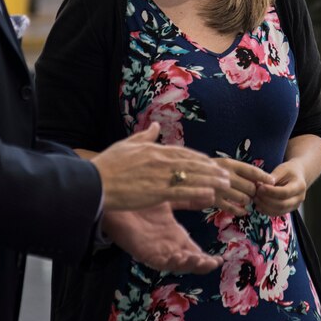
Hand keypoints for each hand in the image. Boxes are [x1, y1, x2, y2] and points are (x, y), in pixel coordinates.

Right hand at [90, 123, 229, 210]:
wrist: (93, 183)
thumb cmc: (107, 166)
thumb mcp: (126, 145)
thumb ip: (144, 137)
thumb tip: (155, 126)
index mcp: (154, 150)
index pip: (183, 153)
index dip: (200, 159)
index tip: (212, 163)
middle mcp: (160, 160)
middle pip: (192, 164)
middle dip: (211, 169)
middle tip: (226, 175)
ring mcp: (160, 176)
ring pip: (192, 176)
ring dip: (211, 180)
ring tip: (226, 184)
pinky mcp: (157, 192)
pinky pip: (183, 192)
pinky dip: (198, 192)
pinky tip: (211, 194)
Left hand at [102, 203, 221, 273]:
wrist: (115, 196)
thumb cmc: (139, 196)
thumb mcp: (171, 197)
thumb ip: (190, 197)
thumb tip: (211, 192)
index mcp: (173, 235)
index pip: (193, 250)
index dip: (206, 257)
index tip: (221, 258)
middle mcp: (166, 245)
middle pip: (188, 261)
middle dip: (201, 265)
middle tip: (214, 263)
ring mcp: (155, 249)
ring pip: (175, 264)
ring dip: (190, 265)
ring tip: (202, 261)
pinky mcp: (142, 250)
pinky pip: (159, 261)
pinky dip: (171, 262)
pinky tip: (181, 256)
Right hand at [212, 157, 276, 215]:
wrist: (186, 175)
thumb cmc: (210, 169)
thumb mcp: (224, 164)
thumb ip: (241, 170)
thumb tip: (262, 178)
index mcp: (229, 164)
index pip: (252, 170)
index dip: (263, 177)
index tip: (272, 181)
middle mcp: (225, 175)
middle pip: (250, 187)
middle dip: (254, 192)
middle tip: (254, 193)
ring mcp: (219, 188)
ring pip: (244, 199)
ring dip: (247, 201)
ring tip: (245, 200)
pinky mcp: (214, 201)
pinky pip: (232, 209)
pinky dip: (240, 211)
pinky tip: (243, 211)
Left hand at [254, 160, 308, 215]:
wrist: (298, 176)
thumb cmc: (289, 171)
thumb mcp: (282, 169)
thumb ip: (272, 177)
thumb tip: (261, 185)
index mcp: (299, 186)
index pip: (285, 193)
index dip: (271, 192)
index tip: (260, 187)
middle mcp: (299, 198)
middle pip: (282, 205)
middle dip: (266, 200)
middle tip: (256, 193)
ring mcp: (295, 206)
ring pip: (279, 211)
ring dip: (265, 207)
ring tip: (256, 199)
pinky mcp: (289, 210)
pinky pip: (277, 214)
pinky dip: (266, 211)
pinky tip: (258, 205)